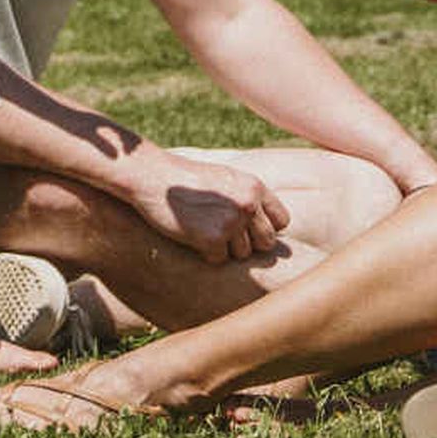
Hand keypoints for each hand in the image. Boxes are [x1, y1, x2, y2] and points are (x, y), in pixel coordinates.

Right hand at [136, 151, 287, 262]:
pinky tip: (192, 235)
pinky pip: (219, 260)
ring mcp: (232, 222)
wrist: (154, 177)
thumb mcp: (226, 179)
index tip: (249, 229)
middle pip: (266, 242)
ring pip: (243, 254)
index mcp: (255, 187)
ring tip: (204, 229)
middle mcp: (248, 204)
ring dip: (225, 249)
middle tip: (224, 233)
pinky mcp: (212, 239)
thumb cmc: (188, 180)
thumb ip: (249, 198)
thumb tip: (273, 227)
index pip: (282, 221)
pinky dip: (206, 253)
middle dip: (248, 243)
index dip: (265, 228)